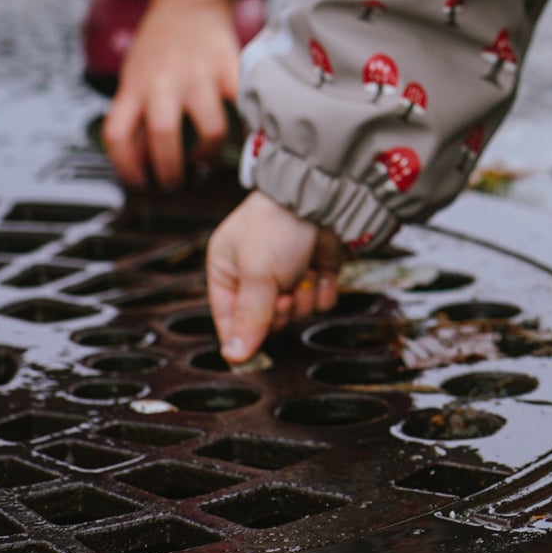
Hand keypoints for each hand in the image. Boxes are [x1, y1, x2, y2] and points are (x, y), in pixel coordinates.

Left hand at [102, 0, 239, 187]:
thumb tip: (141, 163)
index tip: (137, 181)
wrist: (189, 2)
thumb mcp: (134, 77)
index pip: (117, 134)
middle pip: (163, 135)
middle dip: (170, 170)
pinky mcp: (230, 67)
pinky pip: (242, 107)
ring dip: (208, 154)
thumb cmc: (159, 45)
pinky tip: (240, 135)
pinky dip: (245, 127)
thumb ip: (135, 115)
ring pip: (210, 129)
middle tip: (174, 181)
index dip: (125, 167)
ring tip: (204, 159)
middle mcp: (164, 80)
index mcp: (134, 85)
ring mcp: (199, 74)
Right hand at [206, 191, 343, 362]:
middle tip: (285, 295)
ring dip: (304, 299)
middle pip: (266, 322)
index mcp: (227, 270)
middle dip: (281, 312)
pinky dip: (323, 289)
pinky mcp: (316, 271)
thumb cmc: (277, 224)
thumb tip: (234, 356)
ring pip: (296, 313)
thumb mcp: (256, 274)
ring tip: (304, 276)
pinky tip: (321, 271)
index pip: (229, 320)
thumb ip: (249, 318)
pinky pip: (319, 301)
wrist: (323, 196)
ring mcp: (288, 273)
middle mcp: (256, 274)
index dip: (245, 335)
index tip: (259, 341)